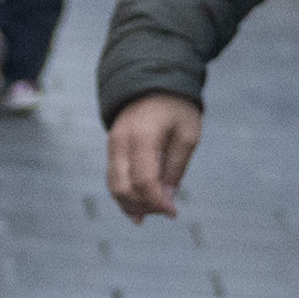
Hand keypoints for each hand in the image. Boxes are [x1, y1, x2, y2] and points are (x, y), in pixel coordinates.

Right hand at [102, 93, 200, 222]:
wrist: (152, 81)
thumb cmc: (176, 109)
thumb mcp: (187, 136)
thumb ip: (176, 169)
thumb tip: (166, 201)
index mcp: (143, 136)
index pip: (144, 180)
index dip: (157, 201)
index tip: (173, 213)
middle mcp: (121, 142)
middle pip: (125, 187)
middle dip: (145, 206)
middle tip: (166, 211)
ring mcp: (112, 145)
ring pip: (114, 186)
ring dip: (130, 205)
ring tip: (148, 215)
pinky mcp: (111, 148)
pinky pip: (112, 178)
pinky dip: (123, 195)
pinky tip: (136, 208)